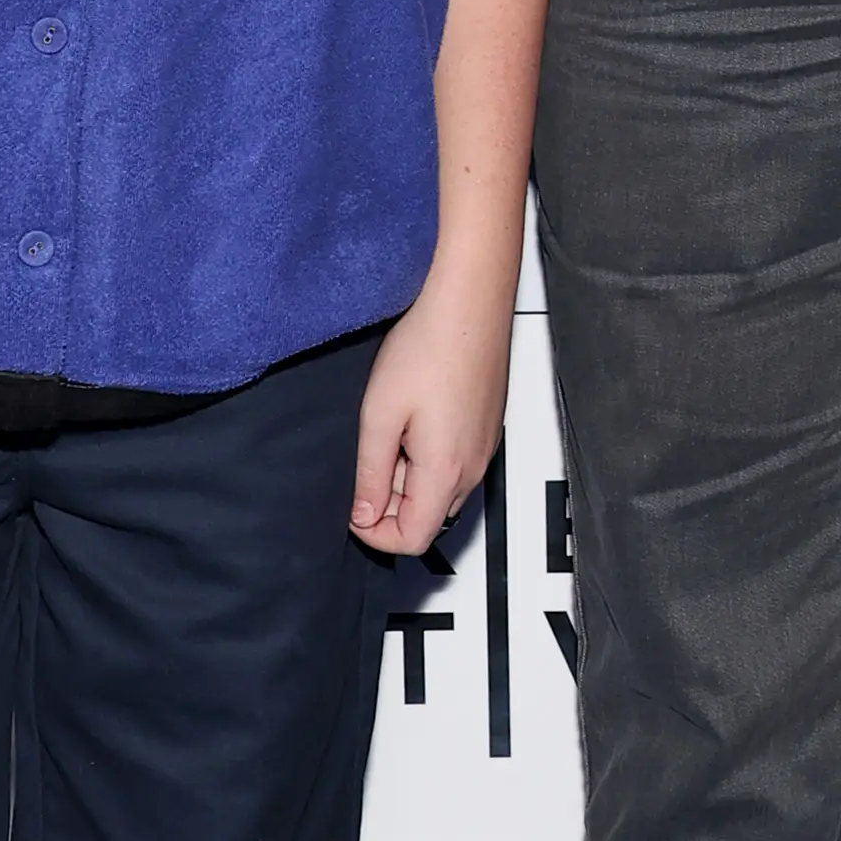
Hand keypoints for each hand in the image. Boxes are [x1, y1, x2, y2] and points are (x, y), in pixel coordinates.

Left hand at [350, 271, 513, 557]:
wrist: (469, 302)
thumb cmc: (428, 347)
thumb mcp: (379, 415)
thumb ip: (371, 473)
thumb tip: (364, 515)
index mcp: (444, 471)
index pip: (412, 539)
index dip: (374, 534)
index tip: (352, 509)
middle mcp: (473, 467)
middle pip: (428, 518)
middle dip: (391, 505)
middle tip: (367, 461)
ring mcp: (485, 448)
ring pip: (442, 491)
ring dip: (409, 480)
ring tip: (389, 432)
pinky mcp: (488, 428)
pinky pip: (456, 465)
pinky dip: (429, 459)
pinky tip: (413, 418)